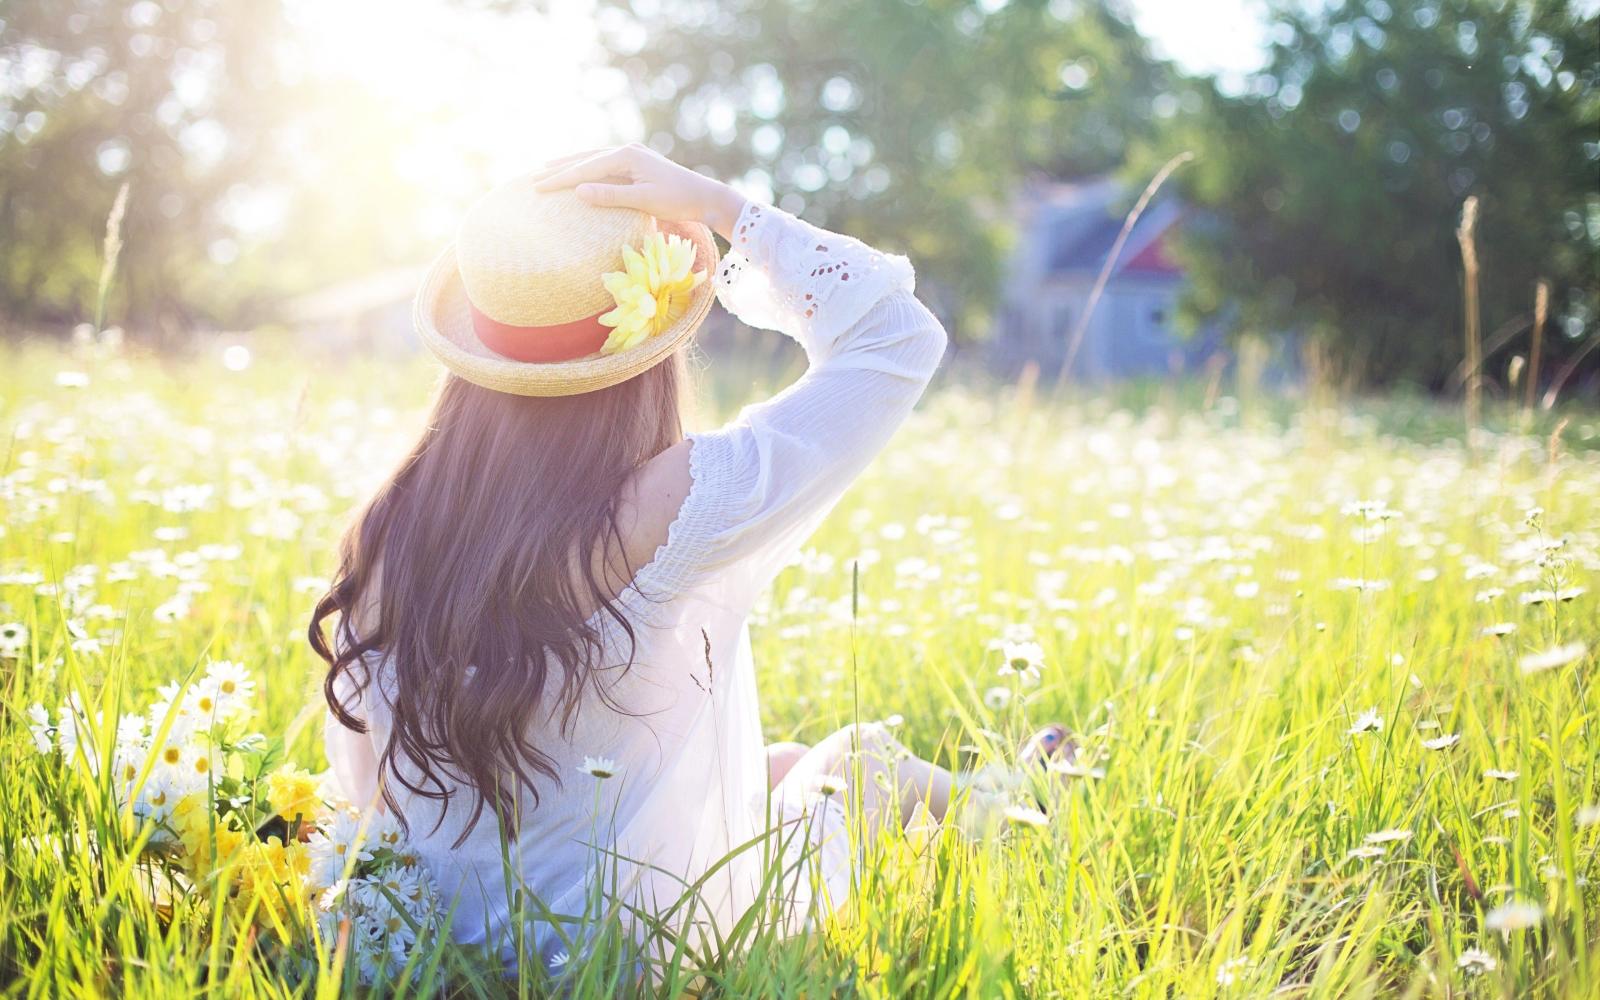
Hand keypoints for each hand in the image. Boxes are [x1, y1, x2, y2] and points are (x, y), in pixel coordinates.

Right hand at [530, 144, 746, 240]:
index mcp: (626, 156)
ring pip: (593, 159)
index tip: (538, 188)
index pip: (586, 168)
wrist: (705, 196)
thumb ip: (611, 195)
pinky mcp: (636, 164)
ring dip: (570, 165)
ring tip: (547, 170)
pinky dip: (587, 168)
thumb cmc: (677, 200)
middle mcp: (627, 150)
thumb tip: (578, 191)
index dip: (560, 179)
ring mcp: (632, 155)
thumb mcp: (643, 200)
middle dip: (559, 169)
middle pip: (585, 159)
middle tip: (532, 179)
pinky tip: (578, 173)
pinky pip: (604, 164)